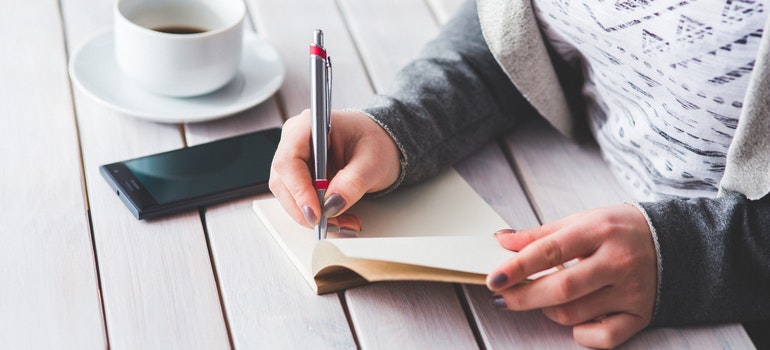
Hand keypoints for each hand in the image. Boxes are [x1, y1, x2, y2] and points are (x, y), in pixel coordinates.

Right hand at [269, 109, 400, 230]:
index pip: (289, 160)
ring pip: (288, 196)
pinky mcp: (299, 176)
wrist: (379, 145)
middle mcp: (295, 141)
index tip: (316, 213)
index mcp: (309, 125)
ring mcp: (294, 159)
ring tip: (343, 223)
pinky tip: (337, 219)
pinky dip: (317, 214)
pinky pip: (298, 200)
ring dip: (313, 216)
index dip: (299, 190)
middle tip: (334, 224)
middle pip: (284, 182)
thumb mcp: (373, 162)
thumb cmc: (375, 142)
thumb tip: (332, 204)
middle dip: (307, 209)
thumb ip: (353, 182)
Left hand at [486, 204, 656, 348]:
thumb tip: (502, 241)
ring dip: (548, 310)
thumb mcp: (582, 220)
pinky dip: (581, 334)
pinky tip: (575, 319)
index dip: (518, 267)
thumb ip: (541, 234)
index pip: (550, 251)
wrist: (677, 242)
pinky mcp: (641, 315)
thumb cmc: (619, 230)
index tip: (494, 279)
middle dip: (524, 297)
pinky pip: (603, 338)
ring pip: (575, 314)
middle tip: (502, 298)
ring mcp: (631, 291)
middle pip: (562, 288)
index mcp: (600, 231)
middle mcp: (618, 261)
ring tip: (543, 299)